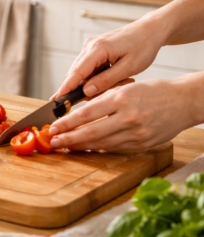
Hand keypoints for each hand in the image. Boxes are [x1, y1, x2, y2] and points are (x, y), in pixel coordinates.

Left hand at [48, 75, 203, 151]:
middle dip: (69, 139)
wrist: (184, 102)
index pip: (86, 114)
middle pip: (91, 132)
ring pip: (102, 143)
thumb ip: (103, 100)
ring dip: (81, 146)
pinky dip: (100, 148)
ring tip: (66, 146)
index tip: (53, 127)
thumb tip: (77, 112)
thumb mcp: (125, 88)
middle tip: (53, 142)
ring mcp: (137, 133)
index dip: (67, 123)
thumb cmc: (153, 91)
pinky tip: (87, 148)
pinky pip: (116, 148)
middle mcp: (128, 117)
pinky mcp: (143, 144)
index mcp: (121, 99)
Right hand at [51, 20, 164, 100]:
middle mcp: (89, 46)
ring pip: (83, 71)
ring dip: (94, 82)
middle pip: (77, 73)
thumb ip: (106, 80)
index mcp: (98, 49)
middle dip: (83, 89)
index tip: (56, 100)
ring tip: (119, 82)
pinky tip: (114, 77)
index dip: (66, 88)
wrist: (149, 30)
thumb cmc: (143, 46)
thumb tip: (86, 91)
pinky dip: (97, 76)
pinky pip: (89, 67)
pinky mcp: (94, 49)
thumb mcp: (129, 67)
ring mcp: (90, 46)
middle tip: (100, 98)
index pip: (76, 72)